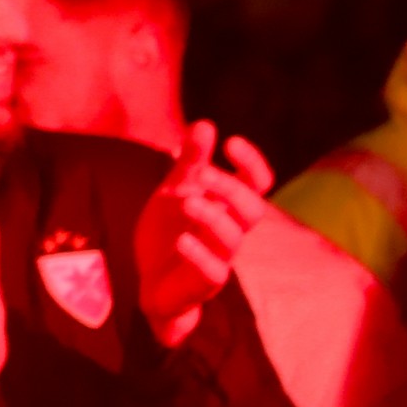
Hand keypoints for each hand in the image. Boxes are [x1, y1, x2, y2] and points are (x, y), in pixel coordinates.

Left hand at [132, 122, 274, 346]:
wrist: (149, 280)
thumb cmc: (167, 232)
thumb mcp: (173, 191)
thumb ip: (189, 163)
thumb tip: (205, 124)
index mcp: (226, 206)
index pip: (256, 184)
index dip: (252, 164)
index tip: (232, 142)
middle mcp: (230, 230)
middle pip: (252, 209)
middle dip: (231, 189)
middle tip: (201, 173)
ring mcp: (222, 258)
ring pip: (234, 237)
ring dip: (212, 216)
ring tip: (186, 201)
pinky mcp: (206, 282)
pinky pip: (214, 270)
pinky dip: (198, 252)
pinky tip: (181, 240)